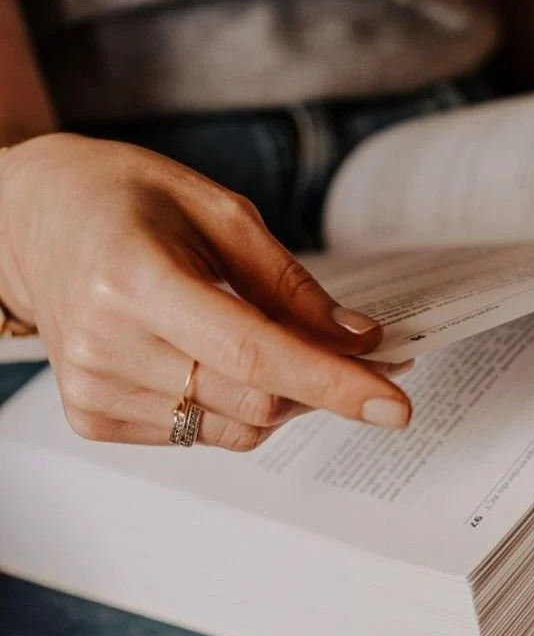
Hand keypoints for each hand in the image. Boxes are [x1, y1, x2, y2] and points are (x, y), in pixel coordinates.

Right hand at [0, 134, 411, 448]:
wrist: (32, 220)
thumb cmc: (125, 200)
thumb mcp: (217, 211)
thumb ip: (290, 284)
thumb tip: (357, 339)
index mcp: (135, 279)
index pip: (256, 355)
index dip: (335, 383)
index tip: (394, 405)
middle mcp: (106, 344)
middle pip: (257, 402)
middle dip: (319, 384)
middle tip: (351, 351)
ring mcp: (94, 389)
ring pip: (236, 429)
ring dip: (278, 398)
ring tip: (260, 341)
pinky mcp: (92, 417)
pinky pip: (200, 434)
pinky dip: (231, 406)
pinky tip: (207, 358)